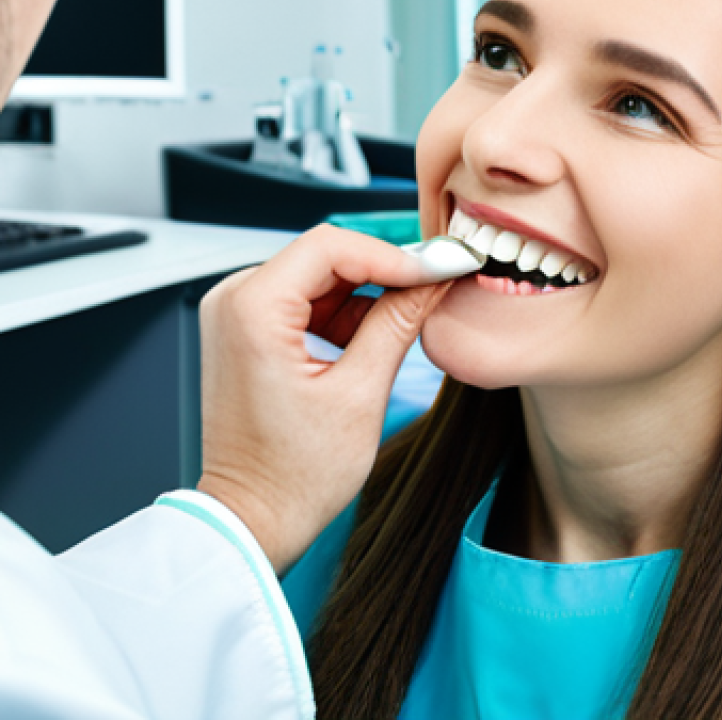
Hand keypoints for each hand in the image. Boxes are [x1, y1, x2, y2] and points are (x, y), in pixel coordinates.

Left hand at [196, 224, 450, 573]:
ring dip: (368, 293)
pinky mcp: (247, 331)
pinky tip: (374, 339)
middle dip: (385, 271)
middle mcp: (233, 301)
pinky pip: (306, 299)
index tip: (442, 266)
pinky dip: (345, 312)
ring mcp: (236, 315)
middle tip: (437, 286)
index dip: (395, 254)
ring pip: (320, 275)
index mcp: (251, 310)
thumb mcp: (361, 394)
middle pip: (325, 255)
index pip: (333, 246)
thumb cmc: (292, 476)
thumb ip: (398, 323)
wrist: (252, 521)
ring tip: (407, 323)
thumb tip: (434, 280)